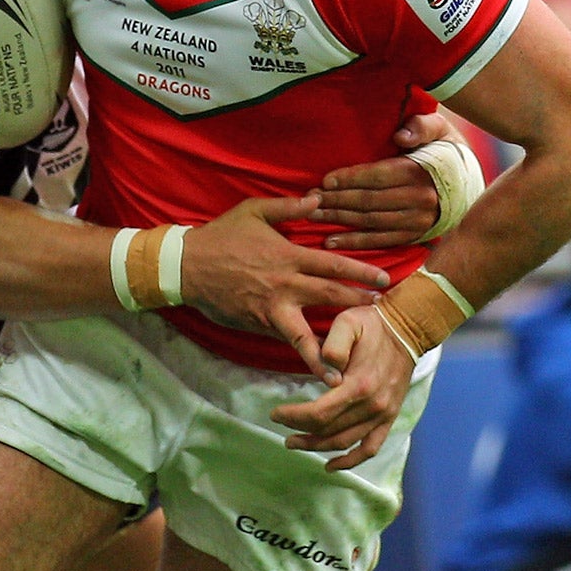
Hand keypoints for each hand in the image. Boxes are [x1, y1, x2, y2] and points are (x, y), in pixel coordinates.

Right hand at [179, 196, 391, 375]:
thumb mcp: (254, 210)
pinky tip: (315, 367)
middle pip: (329, 297)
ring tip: (344, 371)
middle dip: (357, 305)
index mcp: (288, 256)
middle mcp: (284, 285)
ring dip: (326, 351)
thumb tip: (318, 199)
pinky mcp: (257, 324)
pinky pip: (283, 339)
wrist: (186, 266)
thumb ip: (288, 206)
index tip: (384, 280)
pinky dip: (299, 353)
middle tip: (382, 314)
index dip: (361, 272)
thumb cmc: (221, 235)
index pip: (333, 265)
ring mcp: (270, 309)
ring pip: (304, 334)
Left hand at [270, 303, 415, 471]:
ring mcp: (382, 414)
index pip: (318, 413)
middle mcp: (371, 406)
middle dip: (300, 432)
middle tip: (281, 429)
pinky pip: (370, 448)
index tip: (275, 414)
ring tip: (296, 444)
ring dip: (317, 447)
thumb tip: (326, 370)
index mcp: (358, 385)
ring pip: (344, 442)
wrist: (407, 330)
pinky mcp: (389, 417)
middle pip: (328, 430)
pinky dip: (350, 461)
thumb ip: (333, 345)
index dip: (293, 417)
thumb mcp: (348, 323)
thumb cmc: (373, 325)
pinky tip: (331, 465)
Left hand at [309, 111, 455, 247]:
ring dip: (339, 220)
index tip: (324, 180)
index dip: (349, 178)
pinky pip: (380, 241)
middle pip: (369, 200)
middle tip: (309, 199)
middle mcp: (419, 199)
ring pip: (370, 221)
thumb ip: (421, 127)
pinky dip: (354, 243)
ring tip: (313, 216)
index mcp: (420, 171)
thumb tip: (400, 136)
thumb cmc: (446, 151)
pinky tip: (331, 241)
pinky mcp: (414, 236)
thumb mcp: (440, 130)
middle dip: (336, 200)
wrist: (470, 184)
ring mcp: (417, 221)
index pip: (377, 176)